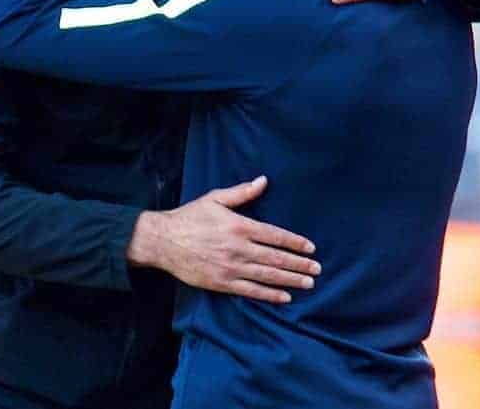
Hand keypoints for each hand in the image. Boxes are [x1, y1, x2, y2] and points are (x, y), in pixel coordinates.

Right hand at [126, 175, 319, 302]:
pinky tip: (285, 297)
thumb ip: (242, 193)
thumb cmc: (190, 217)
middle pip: (276, 258)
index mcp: (239, 226)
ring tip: (308, 283)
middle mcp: (239, 248)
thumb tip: (263, 181)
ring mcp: (231, 268)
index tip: (311, 248)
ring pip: (267, 276)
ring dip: (290, 280)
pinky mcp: (222, 282)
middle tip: (317, 269)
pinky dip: (270, 295)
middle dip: (299, 264)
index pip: (275, 236)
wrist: (163, 241)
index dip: (295, 243)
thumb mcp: (215, 199)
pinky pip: (251, 291)